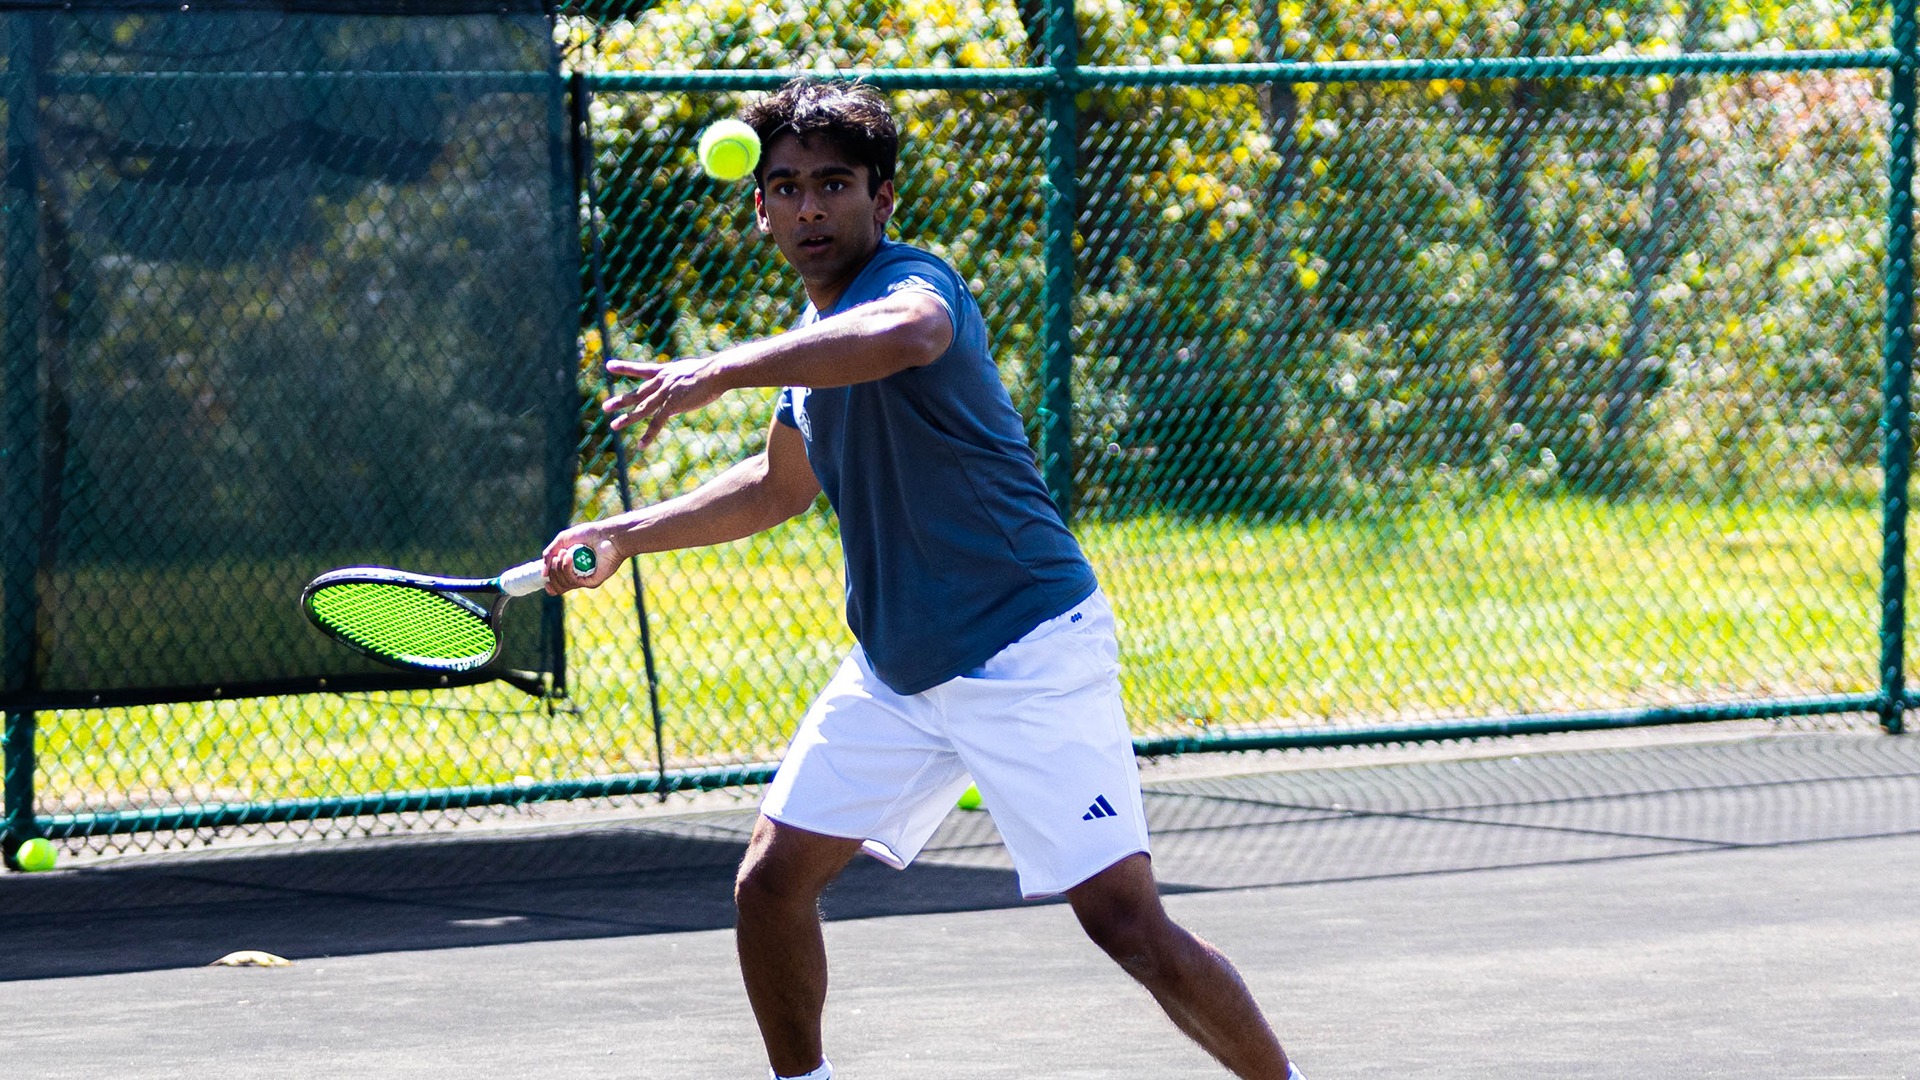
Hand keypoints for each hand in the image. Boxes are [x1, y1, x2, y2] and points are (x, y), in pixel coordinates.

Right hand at [541, 530, 620, 595]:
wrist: (607, 535)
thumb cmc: (589, 534)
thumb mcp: (563, 541)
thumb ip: (549, 554)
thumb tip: (543, 573)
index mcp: (572, 570)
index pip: (558, 584)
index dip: (549, 584)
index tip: (544, 576)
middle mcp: (578, 577)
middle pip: (557, 586)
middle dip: (552, 572)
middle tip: (557, 556)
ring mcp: (585, 580)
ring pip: (563, 585)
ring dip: (559, 568)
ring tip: (565, 553)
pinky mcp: (592, 581)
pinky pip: (573, 581)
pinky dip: (567, 569)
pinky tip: (569, 557)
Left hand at [604, 356, 728, 449]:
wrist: (717, 372)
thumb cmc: (714, 371)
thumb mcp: (694, 371)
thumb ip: (684, 381)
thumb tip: (685, 387)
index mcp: (666, 372)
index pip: (641, 370)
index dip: (624, 368)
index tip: (609, 366)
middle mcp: (662, 382)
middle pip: (637, 394)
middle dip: (621, 401)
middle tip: (605, 407)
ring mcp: (665, 394)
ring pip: (642, 408)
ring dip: (627, 418)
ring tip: (613, 426)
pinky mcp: (672, 405)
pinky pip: (657, 423)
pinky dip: (649, 435)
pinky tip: (641, 446)